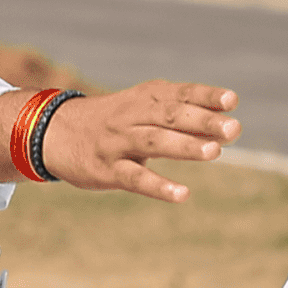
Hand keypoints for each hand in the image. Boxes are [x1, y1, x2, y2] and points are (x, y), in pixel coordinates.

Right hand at [0, 82, 239, 202]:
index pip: (179, 93)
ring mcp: (118, 143)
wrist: (53, 132)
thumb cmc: (112, 122)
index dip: (206, 96)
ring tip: (215, 152)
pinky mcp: (107, 170)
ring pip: (153, 142)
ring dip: (185, 146)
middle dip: (203, 121)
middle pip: (170, 116)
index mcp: (144, 98)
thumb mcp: (142, 110)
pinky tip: (182, 194)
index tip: (232, 101)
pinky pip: (135, 178)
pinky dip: (160, 186)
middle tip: (233, 129)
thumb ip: (180, 118)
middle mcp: (132, 116)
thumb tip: (223, 128)